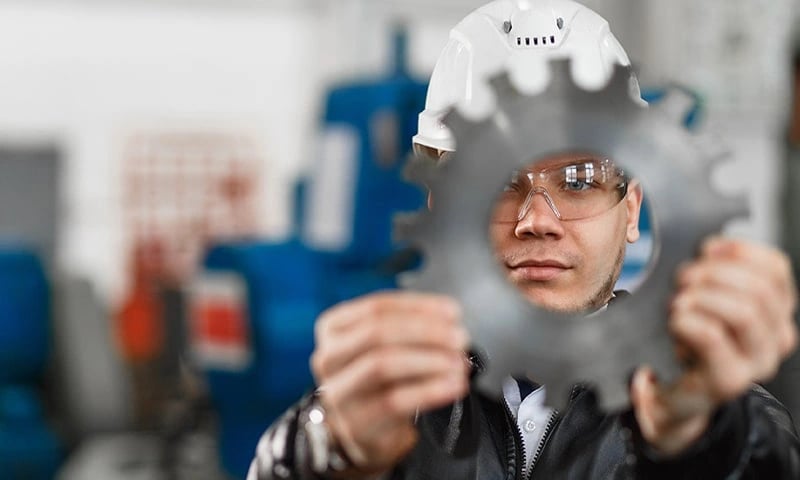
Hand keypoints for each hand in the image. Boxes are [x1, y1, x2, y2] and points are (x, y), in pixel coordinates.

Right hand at [310, 292, 470, 476]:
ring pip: (383, 365)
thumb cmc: (377, 379)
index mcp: (333, 328)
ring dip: (429, 360)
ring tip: (458, 363)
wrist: (362, 428)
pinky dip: (432, 390)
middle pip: (376, 333)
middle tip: (459, 338)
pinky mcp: (358, 423)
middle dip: (425, 332)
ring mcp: (339, 392)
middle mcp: (329, 357)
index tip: (453, 313)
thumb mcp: (384, 345)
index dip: (419, 307)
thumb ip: (410, 324)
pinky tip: (454, 385)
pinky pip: (396, 401)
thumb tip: (449, 315)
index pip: (376, 307)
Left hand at [630, 237, 797, 455]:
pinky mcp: (729, 380)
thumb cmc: (691, 339)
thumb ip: (716, 272)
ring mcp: (756, 363)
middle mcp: (776, 338)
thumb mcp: (707, 298)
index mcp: (776, 311)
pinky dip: (686, 321)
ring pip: (742, 311)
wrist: (678, 394)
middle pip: (758, 289)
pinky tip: (675, 323)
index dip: (739, 251)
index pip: (775, 269)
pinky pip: (711, 335)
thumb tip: (712, 245)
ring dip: (701, 299)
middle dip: (713, 275)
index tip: (707, 248)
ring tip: (678, 304)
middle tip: (684, 281)